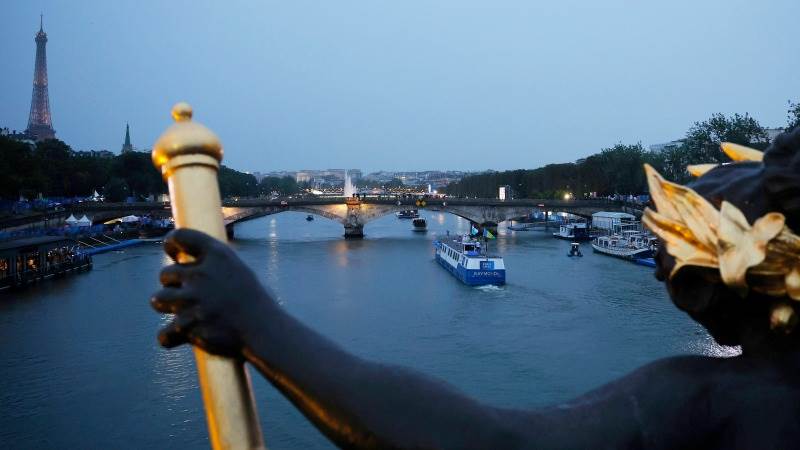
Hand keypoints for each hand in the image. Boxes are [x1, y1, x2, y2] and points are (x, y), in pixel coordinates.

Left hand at [150, 228, 274, 357]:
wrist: (263, 330)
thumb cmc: (255, 302)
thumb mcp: (239, 271)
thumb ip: (215, 265)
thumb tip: (193, 263)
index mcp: (217, 255)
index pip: (180, 236)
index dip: (171, 243)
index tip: (173, 253)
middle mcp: (200, 274)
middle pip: (165, 274)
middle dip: (173, 283)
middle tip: (187, 293)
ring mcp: (191, 300)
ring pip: (158, 299)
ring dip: (167, 305)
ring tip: (183, 311)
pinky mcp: (186, 326)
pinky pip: (164, 333)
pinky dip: (169, 337)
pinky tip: (178, 336)